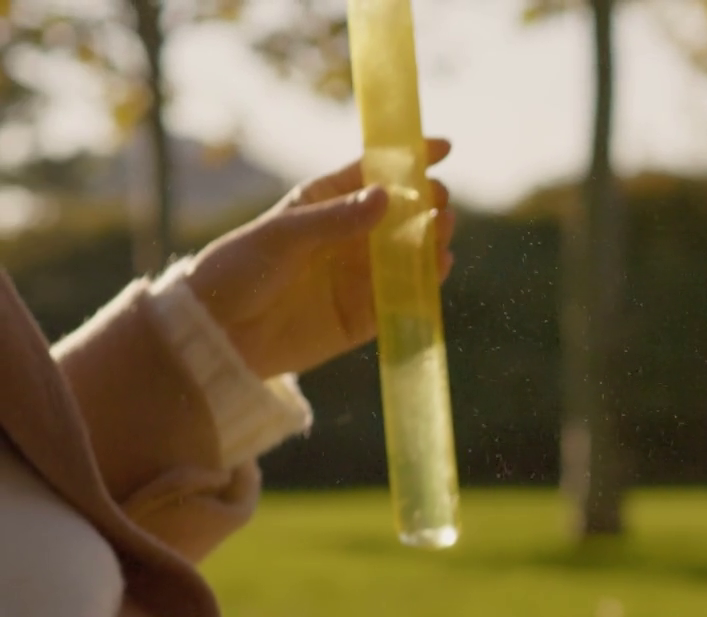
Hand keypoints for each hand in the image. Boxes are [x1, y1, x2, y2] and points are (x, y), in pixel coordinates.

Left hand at [182, 138, 456, 381]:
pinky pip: (404, 297)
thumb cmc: (239, 270)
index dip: (409, 160)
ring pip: (408, 253)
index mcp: (324, 204)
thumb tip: (388, 197)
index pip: (374, 174)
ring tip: (443, 228)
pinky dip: (425, 283)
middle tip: (440, 200)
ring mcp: (358, 276)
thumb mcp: (283, 236)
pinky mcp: (364, 315)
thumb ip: (336, 219)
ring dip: (431, 239)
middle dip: (426, 203)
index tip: (444, 148)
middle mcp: (347, 238)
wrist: (218, 333)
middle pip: (400, 214)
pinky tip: (439, 266)